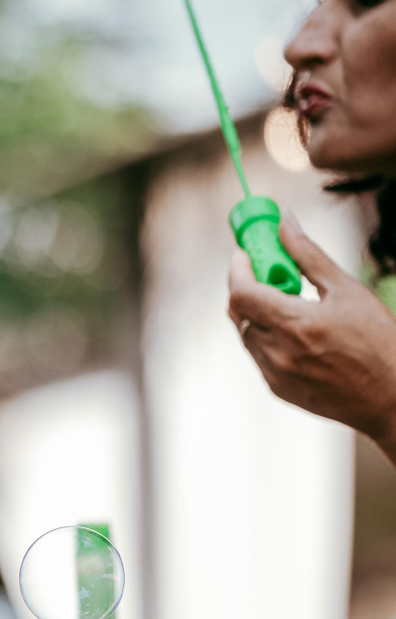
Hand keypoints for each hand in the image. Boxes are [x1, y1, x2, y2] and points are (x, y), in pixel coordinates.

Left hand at [227, 210, 395, 446]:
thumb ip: (309, 255)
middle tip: (269, 273)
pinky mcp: (278, 389)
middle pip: (239, 312)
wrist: (393, 396)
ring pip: (248, 334)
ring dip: (259, 314)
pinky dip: (268, 337)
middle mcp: (277, 352)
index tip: (247, 254)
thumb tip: (284, 222)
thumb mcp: (348, 290)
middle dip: (247, 287)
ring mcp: (275, 374)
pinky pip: (259, 356)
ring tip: (292, 304)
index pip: (241, 292)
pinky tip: (297, 332)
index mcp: (295, 324)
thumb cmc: (380, 341)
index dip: (239, 269)